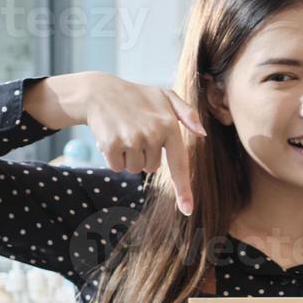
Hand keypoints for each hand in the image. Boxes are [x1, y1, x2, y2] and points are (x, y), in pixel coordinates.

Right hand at [25, 72, 204, 215]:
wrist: (99, 92)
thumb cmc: (137, 97)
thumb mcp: (165, 97)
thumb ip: (187, 113)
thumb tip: (203, 133)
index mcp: (169, 126)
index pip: (179, 164)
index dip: (183, 190)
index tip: (187, 210)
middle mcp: (153, 134)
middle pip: (152, 167)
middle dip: (144, 154)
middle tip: (135, 131)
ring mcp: (132, 140)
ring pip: (135, 169)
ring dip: (128, 156)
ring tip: (124, 133)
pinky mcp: (112, 145)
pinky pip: (117, 167)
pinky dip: (113, 157)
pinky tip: (112, 137)